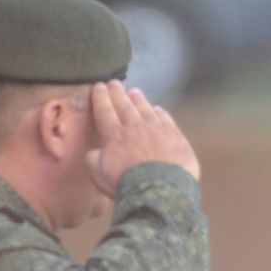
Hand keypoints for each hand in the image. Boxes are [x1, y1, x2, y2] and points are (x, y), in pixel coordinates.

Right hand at [87, 80, 200, 195]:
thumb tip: (94, 151)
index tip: (99, 86)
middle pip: (125, 106)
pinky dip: (161, 113)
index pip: (105, 111)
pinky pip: (167, 120)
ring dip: (139, 100)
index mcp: (114, 135)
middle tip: (115, 83)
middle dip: (118, 93)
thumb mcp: (99, 173)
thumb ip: (94, 159)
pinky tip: (158, 109)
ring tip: (135, 91)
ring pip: (146, 110)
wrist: (160, 188)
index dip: (101, 98)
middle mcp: (135, 127)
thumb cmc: (125, 183)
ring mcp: (158, 130)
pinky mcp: (176, 137)